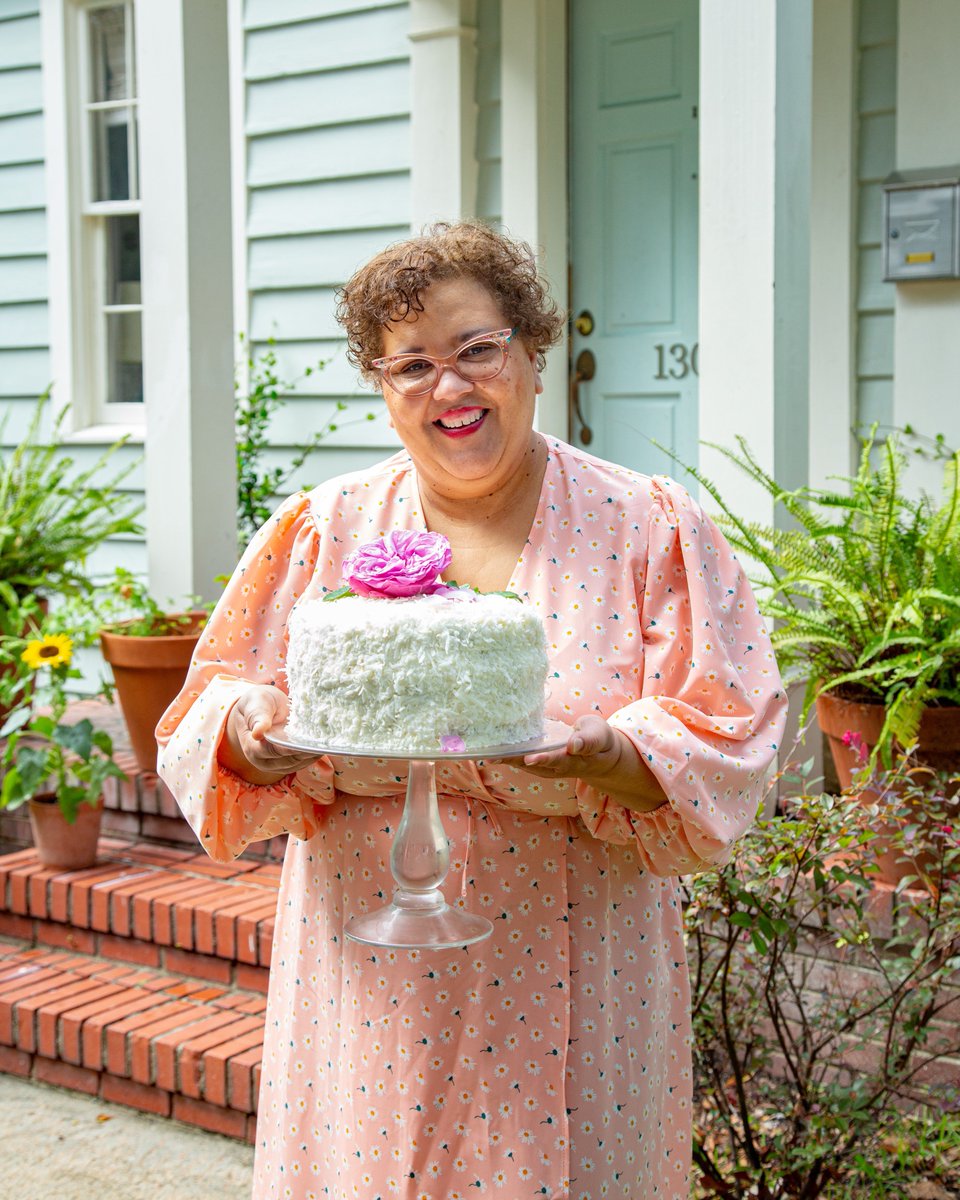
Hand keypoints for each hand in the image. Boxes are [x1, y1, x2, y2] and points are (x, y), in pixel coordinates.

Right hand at [219, 685, 318, 784]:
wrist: (264, 707)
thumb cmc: (258, 702)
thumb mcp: (255, 703)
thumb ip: (256, 716)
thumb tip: (257, 733)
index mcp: (252, 748)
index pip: (271, 751)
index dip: (288, 748)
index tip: (304, 742)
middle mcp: (264, 761)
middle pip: (289, 760)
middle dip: (306, 751)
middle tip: (324, 742)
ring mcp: (278, 764)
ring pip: (300, 762)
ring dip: (313, 753)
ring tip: (328, 742)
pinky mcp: (291, 763)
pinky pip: (305, 761)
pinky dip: (315, 752)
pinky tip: (325, 743)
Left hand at [501, 715, 666, 812]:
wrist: (599, 754)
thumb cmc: (599, 740)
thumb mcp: (599, 736)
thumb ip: (588, 740)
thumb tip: (574, 744)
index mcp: (574, 759)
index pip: (558, 760)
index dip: (544, 759)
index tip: (530, 757)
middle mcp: (557, 766)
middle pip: (533, 765)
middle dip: (514, 760)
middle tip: (493, 756)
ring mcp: (547, 765)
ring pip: (524, 764)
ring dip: (506, 759)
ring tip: (486, 752)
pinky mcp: (540, 760)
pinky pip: (522, 758)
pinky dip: (507, 753)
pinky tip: (493, 746)